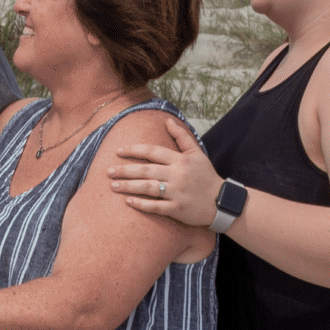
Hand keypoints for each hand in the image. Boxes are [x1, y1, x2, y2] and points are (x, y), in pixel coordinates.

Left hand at [105, 115, 221, 227]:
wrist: (221, 201)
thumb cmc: (206, 176)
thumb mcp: (197, 153)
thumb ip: (181, 136)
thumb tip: (167, 120)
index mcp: (180, 160)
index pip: (152, 152)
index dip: (133, 150)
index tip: (118, 151)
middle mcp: (177, 175)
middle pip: (146, 170)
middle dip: (125, 170)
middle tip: (108, 171)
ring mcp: (177, 192)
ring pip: (148, 188)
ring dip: (128, 186)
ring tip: (113, 186)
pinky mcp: (177, 209)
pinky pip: (156, 207)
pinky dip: (141, 204)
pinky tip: (128, 202)